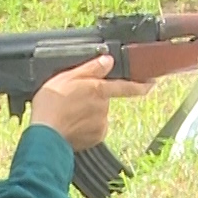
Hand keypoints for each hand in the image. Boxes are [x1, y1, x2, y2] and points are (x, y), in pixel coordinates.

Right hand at [30, 55, 150, 151]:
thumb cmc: (52, 104)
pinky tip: (72, 125)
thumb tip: (108, 60)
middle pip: (104, 100)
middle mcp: (104, 107)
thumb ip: (91, 68)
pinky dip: (86, 127)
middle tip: (72, 101)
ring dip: (88, 113)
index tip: (152, 83)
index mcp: (99, 90)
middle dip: (93, 99)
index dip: (141, 85)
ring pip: (98, 114)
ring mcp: (101, 123)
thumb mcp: (67, 77)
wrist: (45, 134)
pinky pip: (95, 129)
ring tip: (68, 114)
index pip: (126, 86)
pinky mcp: (96, 137)